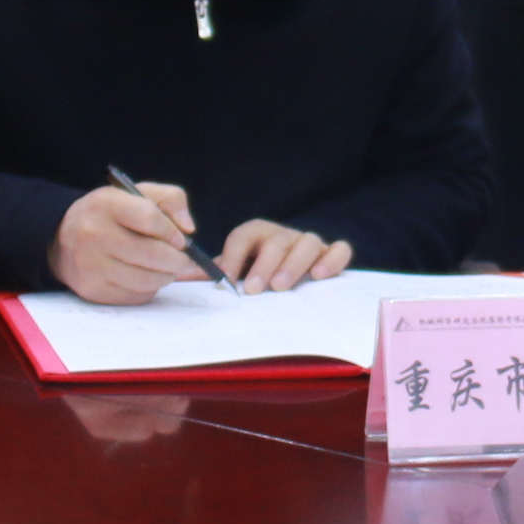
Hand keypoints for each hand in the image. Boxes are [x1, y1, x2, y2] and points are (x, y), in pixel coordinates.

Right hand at [50, 180, 204, 304]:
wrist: (63, 237)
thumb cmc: (111, 214)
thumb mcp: (136, 194)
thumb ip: (171, 199)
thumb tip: (188, 230)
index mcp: (106, 204)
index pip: (150, 218)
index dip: (173, 232)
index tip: (183, 240)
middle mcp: (93, 233)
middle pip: (152, 254)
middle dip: (178, 261)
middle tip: (187, 261)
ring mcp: (91, 265)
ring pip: (147, 279)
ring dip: (166, 276)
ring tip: (167, 269)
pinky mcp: (92, 289)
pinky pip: (135, 296)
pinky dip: (149, 289)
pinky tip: (145, 277)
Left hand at [218, 218, 351, 293]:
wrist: (288, 277)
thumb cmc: (257, 275)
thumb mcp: (236, 273)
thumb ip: (215, 274)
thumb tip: (183, 275)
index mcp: (257, 235)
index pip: (244, 236)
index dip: (234, 257)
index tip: (227, 282)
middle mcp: (283, 236)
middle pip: (276, 241)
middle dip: (264, 264)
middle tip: (255, 289)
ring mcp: (309, 243)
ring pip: (307, 242)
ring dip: (294, 264)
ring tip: (282, 287)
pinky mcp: (332, 254)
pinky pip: (339, 249)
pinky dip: (333, 259)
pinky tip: (320, 276)